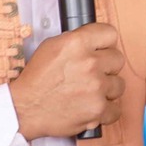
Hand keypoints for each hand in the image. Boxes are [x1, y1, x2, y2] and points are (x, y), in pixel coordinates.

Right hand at [11, 23, 125, 138]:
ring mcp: (96, 87)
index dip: (105, 43)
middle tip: (91, 74)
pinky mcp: (98, 109)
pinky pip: (116, 109)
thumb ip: (77, 41)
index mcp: (77, 43)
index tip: (101, 50)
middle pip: (118, 59)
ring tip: (89, 92)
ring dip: (107, 89)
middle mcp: (89, 63)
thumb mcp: (51, 46)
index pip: (110, 34)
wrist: (25, 109)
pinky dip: (106, 111)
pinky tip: (92, 107)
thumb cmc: (36, 80)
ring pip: (119, 84)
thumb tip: (96, 42)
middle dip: (106, 67)